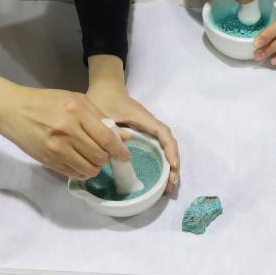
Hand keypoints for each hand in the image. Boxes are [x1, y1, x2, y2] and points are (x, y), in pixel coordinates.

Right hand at [0, 71, 128, 179]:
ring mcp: (57, 148)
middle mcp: (68, 131)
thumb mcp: (75, 100)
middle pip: (100, 156)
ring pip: (89, 168)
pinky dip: (82, 171)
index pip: (107, 138)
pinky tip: (80, 163)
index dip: (120, 151)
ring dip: (95, 166)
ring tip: (91, 158)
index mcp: (76, 111)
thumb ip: (100, 118)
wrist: (12, 110)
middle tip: (103, 153)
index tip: (125, 156)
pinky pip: (74, 174)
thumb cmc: (46, 102)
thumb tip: (124, 138)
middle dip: (106, 158)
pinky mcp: (48, 160)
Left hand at [87, 55, 179, 191]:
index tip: (172, 166)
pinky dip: (161, 163)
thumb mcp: (102, 113)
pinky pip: (158, 149)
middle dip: (173, 165)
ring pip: (165, 149)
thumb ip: (109, 130)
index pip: (163, 134)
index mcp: (144, 118)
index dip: (169, 150)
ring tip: (167, 186)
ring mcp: (149, 130)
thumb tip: (120, 151)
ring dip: (169, 167)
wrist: (106, 87)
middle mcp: (150, 125)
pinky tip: (159, 178)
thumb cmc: (104, 98)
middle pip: (169, 145)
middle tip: (170, 185)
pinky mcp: (144, 135)